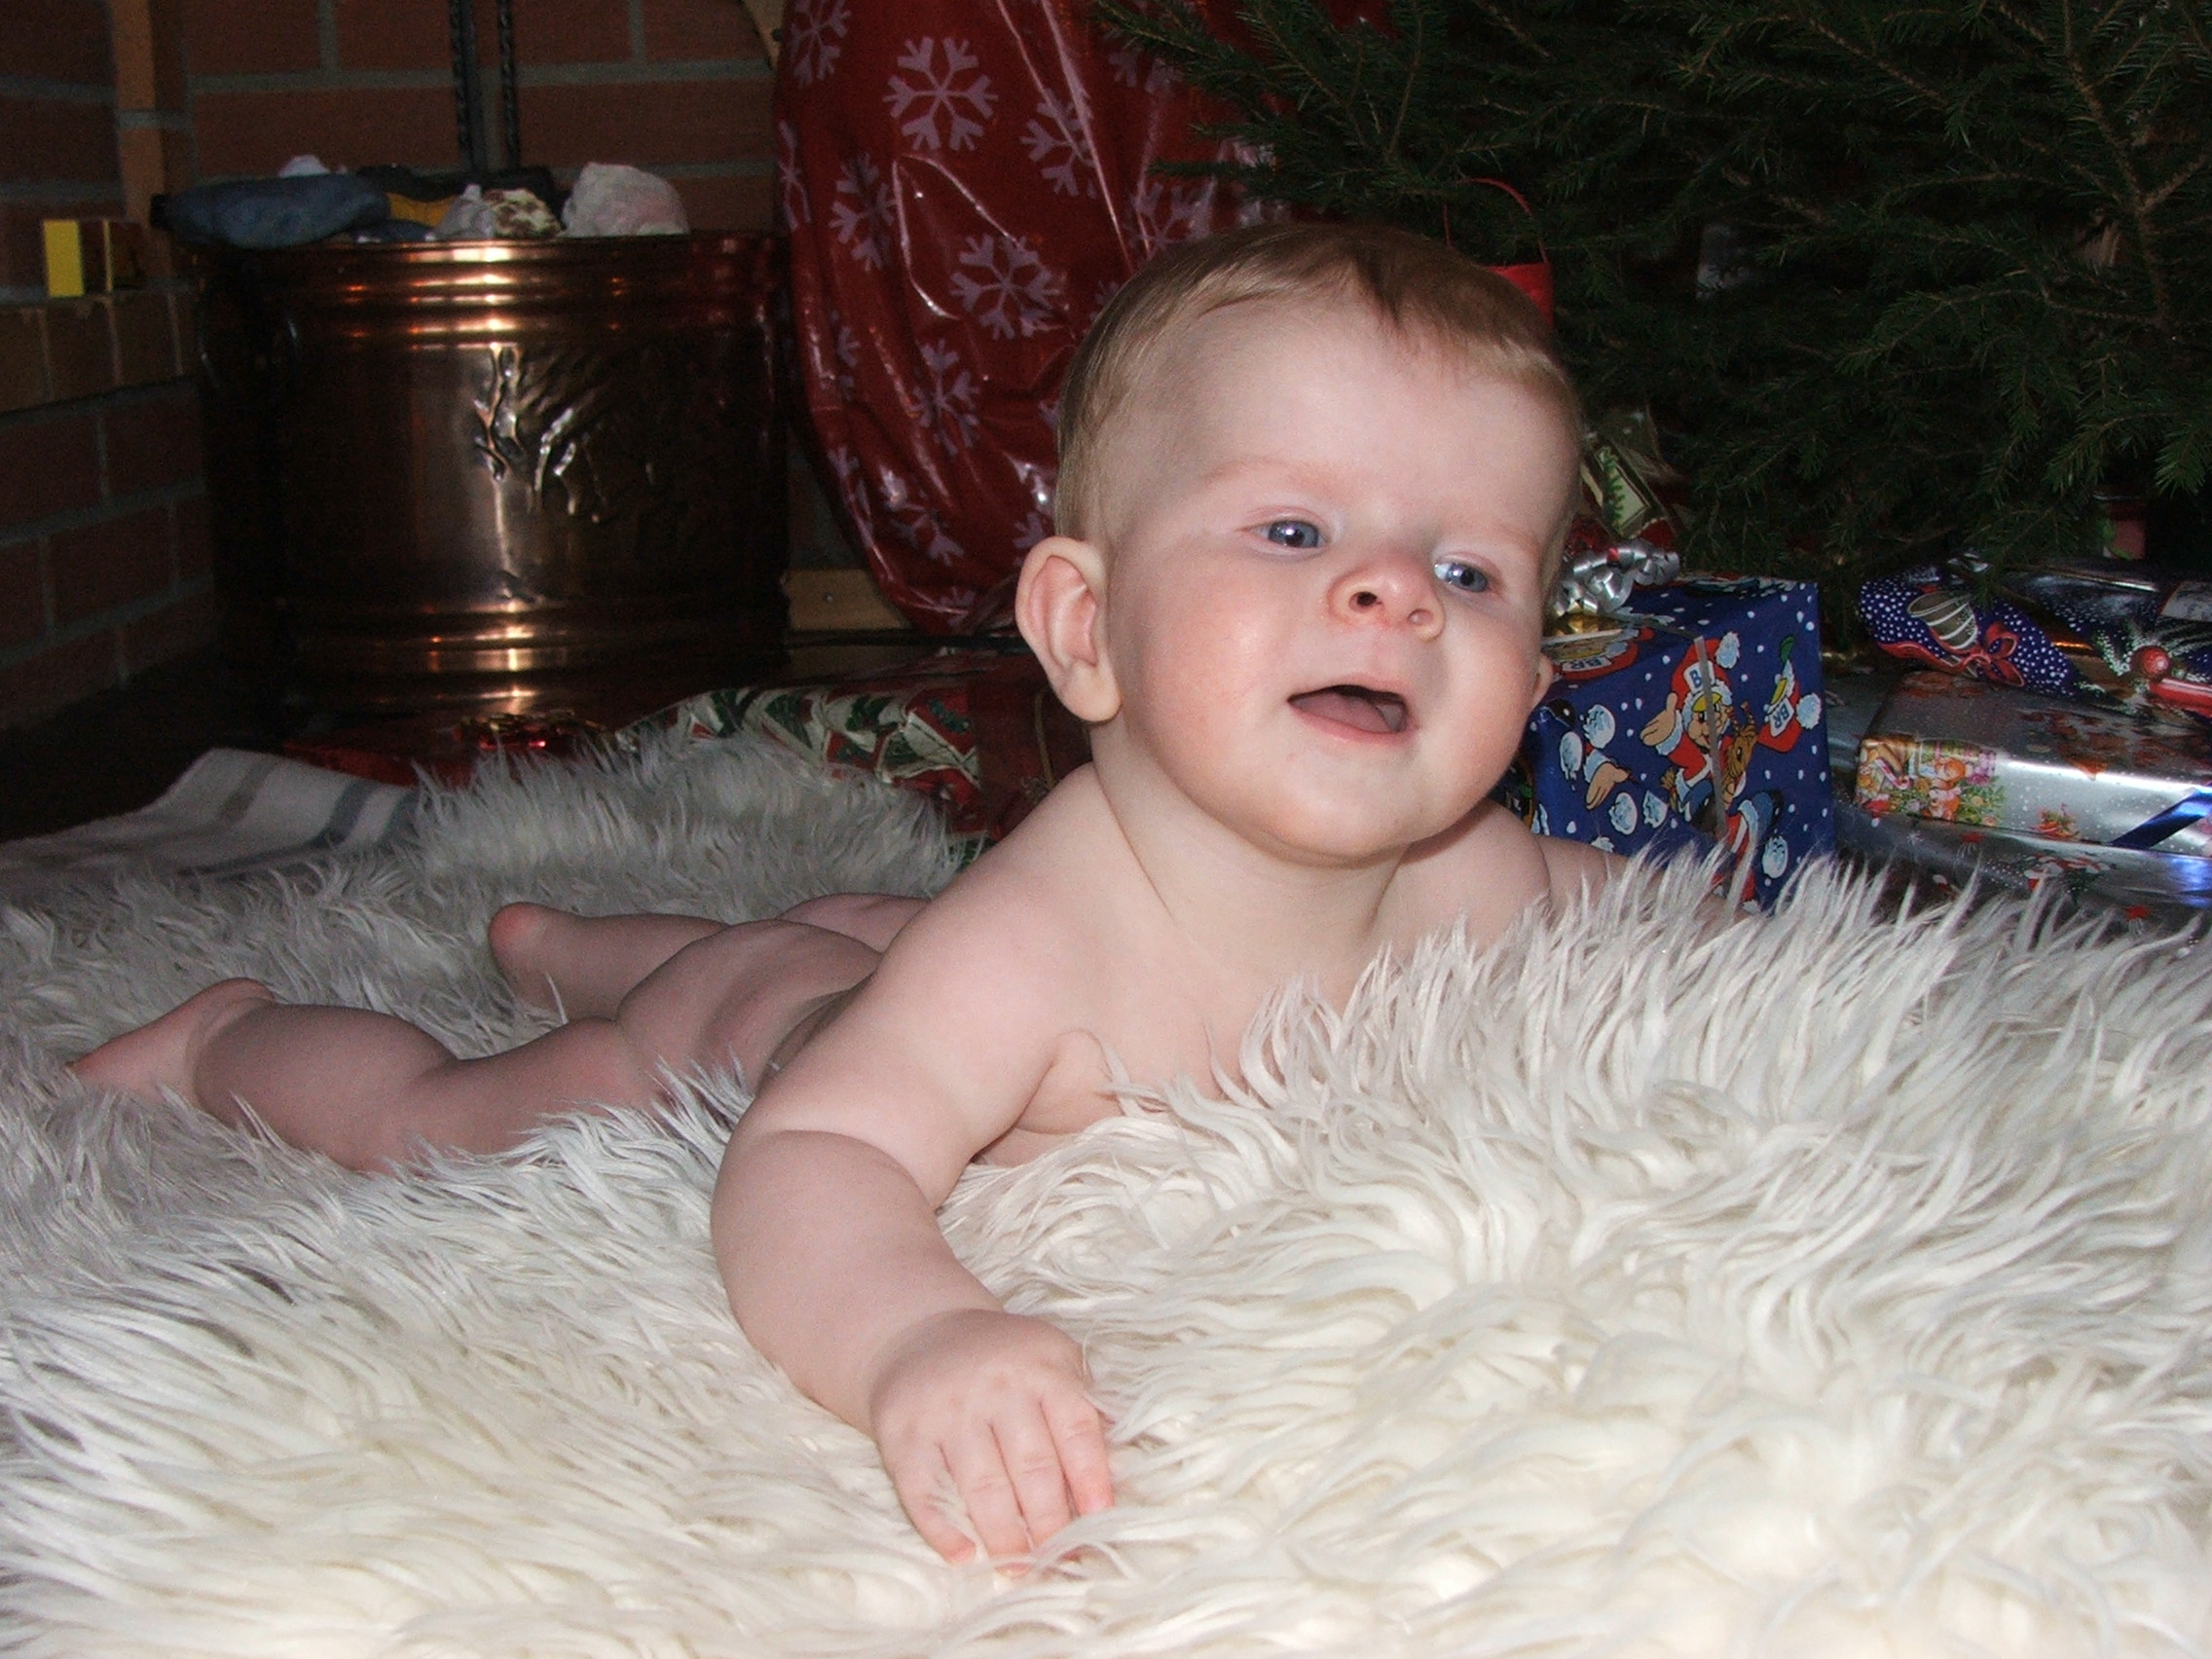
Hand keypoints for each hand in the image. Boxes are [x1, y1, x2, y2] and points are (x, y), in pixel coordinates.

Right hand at [866, 1307, 1112, 1564]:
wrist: (919, 1333)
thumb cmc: (1004, 1362)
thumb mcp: (1052, 1362)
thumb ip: (1083, 1410)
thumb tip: (1117, 1476)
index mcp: (1042, 1368)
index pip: (1074, 1428)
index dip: (1090, 1477)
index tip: (1099, 1519)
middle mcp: (996, 1387)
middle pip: (1031, 1466)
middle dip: (1050, 1522)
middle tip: (1060, 1558)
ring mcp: (947, 1410)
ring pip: (982, 1485)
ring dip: (1004, 1535)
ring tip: (1021, 1567)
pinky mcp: (903, 1434)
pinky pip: (922, 1490)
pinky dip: (941, 1529)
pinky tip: (964, 1555)